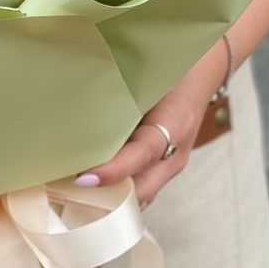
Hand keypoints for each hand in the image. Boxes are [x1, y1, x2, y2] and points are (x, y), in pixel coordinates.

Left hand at [74, 40, 226, 205]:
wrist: (202, 67)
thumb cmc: (171, 67)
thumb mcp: (149, 74)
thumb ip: (121, 92)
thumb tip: (79, 105)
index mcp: (175, 122)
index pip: (144, 153)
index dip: (114, 170)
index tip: (84, 179)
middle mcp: (176, 150)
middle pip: (143, 188)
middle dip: (108, 198)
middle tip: (66, 194)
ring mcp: (173, 162)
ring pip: (142, 194)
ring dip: (110, 200)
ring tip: (70, 198)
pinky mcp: (165, 166)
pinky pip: (142, 188)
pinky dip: (118, 194)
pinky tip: (89, 192)